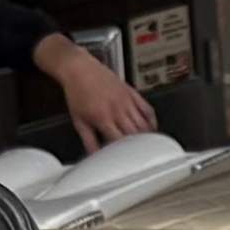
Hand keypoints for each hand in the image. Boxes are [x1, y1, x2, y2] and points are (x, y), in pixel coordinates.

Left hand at [38, 35, 158, 145]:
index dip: (125, 154)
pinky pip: (147, 109)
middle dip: (139, 148)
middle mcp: (117, 110)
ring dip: (147, 137)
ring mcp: (126, 101)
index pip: (120, 142)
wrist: (78, 68)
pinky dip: (152, 121)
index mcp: (103, 118)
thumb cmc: (77, 92)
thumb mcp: (79, 120)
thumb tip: (95, 156)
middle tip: (141, 156)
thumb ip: (88, 141)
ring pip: (144, 124)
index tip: (127, 161)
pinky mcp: (131, 92)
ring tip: (148, 146)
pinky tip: (152, 128)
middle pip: (136, 135)